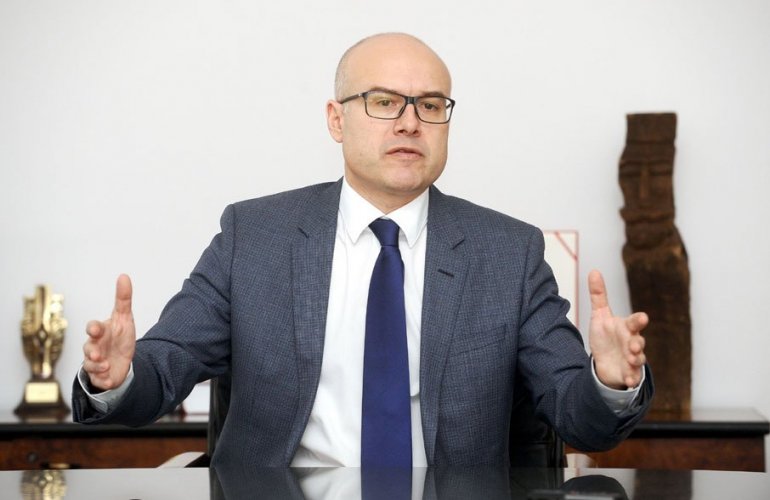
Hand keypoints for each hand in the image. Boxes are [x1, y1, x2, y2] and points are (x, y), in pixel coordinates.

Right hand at [82, 274, 135, 389]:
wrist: (122, 360)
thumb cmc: (119, 336)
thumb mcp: (124, 317)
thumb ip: (123, 298)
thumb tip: (124, 276)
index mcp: (100, 332)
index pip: (92, 327)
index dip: (93, 328)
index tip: (96, 329)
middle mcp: (94, 347)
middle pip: (88, 349)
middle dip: (91, 351)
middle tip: (98, 354)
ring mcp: (95, 362)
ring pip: (90, 366)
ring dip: (97, 366)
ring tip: (106, 366)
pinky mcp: (100, 377)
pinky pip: (99, 380)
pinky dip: (104, 380)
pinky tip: (110, 380)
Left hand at [588, 270, 647, 388]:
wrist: (604, 360)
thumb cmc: (606, 336)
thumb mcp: (600, 316)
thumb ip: (598, 295)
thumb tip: (594, 271)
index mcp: (626, 328)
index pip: (634, 322)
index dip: (638, 320)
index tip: (642, 318)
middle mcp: (632, 343)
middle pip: (639, 342)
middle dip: (638, 343)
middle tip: (634, 345)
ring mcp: (632, 359)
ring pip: (639, 359)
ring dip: (637, 360)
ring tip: (633, 359)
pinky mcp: (628, 373)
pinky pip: (633, 376)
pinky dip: (632, 378)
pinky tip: (629, 380)